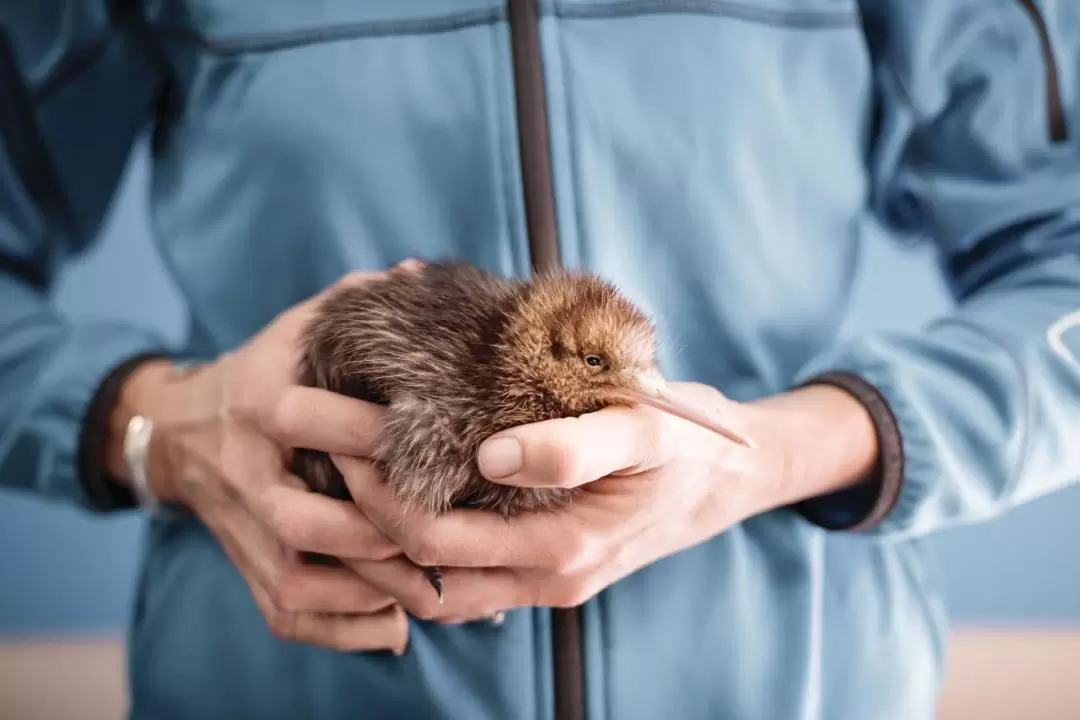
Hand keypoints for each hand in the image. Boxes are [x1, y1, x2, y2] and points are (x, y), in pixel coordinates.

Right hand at [105, 269, 413, 652]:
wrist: (180, 431)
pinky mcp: (245, 566)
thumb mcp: (300, 328)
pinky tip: (394, 623)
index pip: (308, 421)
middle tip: (445, 531)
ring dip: (367, 589)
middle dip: (374, 531)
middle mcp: (247, 471)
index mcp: (261, 403)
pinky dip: (342, 629)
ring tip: (434, 586)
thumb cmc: (265, 373)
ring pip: (296, 578)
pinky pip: (286, 614)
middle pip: (300, 519)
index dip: (371, 434)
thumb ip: (356, 302)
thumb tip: (418, 274)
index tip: (441, 439)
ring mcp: (242, 527)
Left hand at [331, 382, 877, 621]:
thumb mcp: (645, 430)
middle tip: (324, 463)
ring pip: (437, 588)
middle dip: (362, 530)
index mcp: (562, 550)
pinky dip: (420, 550)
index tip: (345, 443)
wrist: (728, 476)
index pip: (438, 541)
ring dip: (385, 548)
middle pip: (423, 578)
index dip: (380, 500)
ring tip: (343, 488)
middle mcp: (545, 578)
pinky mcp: (542, 564)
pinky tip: (397, 503)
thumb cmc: (688, 446)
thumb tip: (489, 455)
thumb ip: (572, 446)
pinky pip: (464, 576)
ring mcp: (542, 579)